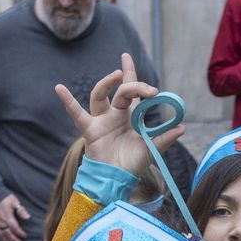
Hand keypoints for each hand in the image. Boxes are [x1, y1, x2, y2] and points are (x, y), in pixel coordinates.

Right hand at [0, 193, 29, 240]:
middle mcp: (1, 222)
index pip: (15, 228)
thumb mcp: (15, 202)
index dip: (20, 233)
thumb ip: (21, 210)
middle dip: (15, 240)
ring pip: (2, 236)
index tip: (25, 235)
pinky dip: (1, 239)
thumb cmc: (5, 199)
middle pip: (8, 234)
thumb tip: (28, 217)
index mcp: (8, 217)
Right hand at [54, 52, 180, 174]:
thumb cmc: (131, 164)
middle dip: (132, 81)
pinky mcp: (90, 130)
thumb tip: (182, 127)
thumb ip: (165, 138)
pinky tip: (59, 88)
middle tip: (147, 88)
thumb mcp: (151, 150)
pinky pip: (77, 114)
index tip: (128, 60)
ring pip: (100, 95)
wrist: (116, 180)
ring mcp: (101, 120)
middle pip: (121, 90)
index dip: (131, 74)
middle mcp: (115, 114)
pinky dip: (67, 102)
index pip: (132, 90)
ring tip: (116, 75)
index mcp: (130, 116)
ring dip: (107, 83)